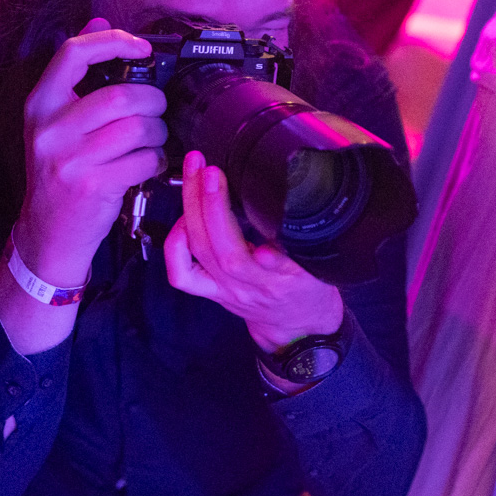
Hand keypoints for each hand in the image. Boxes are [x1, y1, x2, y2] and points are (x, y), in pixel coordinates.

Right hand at [18, 19, 165, 283]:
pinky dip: (156, 161)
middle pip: (120, 95)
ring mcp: (70, 159)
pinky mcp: (93, 185)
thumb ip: (77, 74)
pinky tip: (149, 164)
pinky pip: (144, 161)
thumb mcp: (58, 121)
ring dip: (158, 133)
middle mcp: (50, 128)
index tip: (142, 48)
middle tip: (157, 110)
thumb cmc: (61, 170)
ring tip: (153, 139)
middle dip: (153, 101)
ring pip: (137, 128)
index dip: (113, 42)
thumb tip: (100, 22)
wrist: (48, 231)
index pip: (73, 54)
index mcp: (40, 104)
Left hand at [164, 150, 344, 351]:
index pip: (277, 265)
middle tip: (210, 171)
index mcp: (288, 279)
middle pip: (225, 252)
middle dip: (213, 205)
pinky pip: (182, 274)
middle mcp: (252, 286)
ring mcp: (227, 289)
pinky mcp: (210, 291)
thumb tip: (293, 205)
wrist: (294, 324)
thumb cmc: (308, 287)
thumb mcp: (320, 264)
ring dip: (191, 209)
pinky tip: (181, 216)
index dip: (267, 250)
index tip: (263, 218)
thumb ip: (305, 240)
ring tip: (193, 175)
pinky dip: (175, 244)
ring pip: (200, 253)